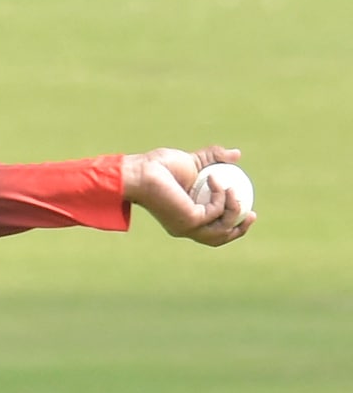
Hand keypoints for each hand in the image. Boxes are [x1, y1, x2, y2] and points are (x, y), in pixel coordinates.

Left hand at [122, 145, 256, 245]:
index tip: (249, 209)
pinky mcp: (190, 221)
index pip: (214, 229)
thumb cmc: (159, 166)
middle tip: (251, 213)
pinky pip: (216, 212)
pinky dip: (221, 196)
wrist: (142, 170)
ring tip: (232, 189)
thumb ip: (214, 158)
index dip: (233, 224)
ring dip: (234, 210)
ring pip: (222, 229)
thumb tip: (237, 154)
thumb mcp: (193, 161)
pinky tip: (214, 179)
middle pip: (220, 238)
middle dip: (240, 229)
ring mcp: (187, 226)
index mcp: (187, 217)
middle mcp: (186, 226)